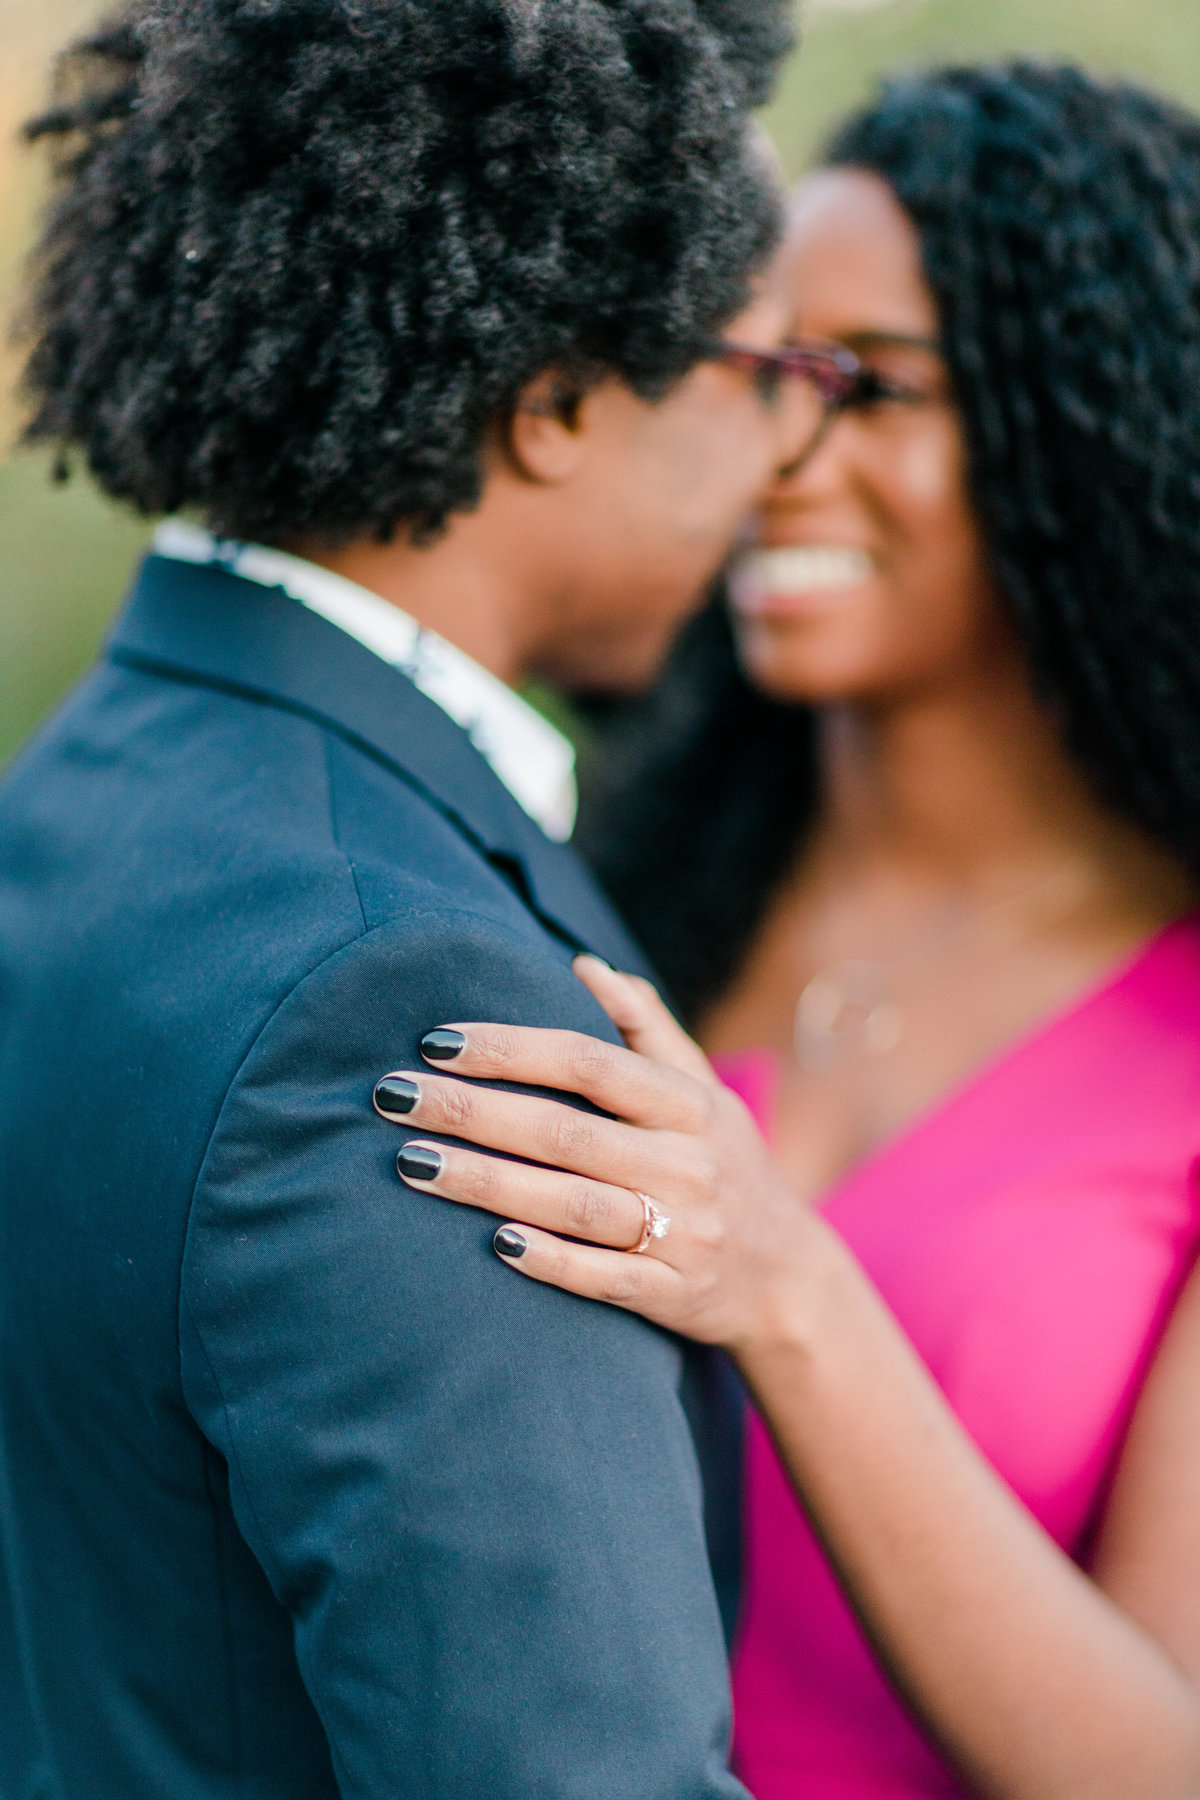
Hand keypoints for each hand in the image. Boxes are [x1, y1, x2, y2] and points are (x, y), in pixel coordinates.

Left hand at [371, 955, 815, 1354]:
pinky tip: (491, 1243)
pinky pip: (603, 1276)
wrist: (789, 1279)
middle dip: (470, 1110)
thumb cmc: (726, 1165)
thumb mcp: (705, 1092)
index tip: (435, 1040)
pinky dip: (550, 1259)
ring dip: (485, 1182)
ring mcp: (681, 1231)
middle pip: (563, 1130)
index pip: (587, 1061)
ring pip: (570, 1203)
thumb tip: (584, 965)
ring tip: (409, 1162)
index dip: (509, 1048)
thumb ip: (646, 1027)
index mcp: (688, 1104)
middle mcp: (687, 1162)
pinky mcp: (672, 1294)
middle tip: (390, 1095)